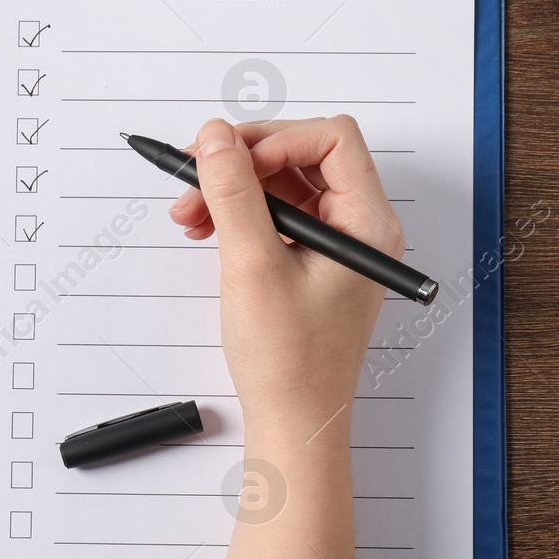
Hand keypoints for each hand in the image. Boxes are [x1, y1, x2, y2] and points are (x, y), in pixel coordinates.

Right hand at [168, 117, 402, 440]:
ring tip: (190, 212)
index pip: (331, 139)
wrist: (292, 422)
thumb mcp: (253, 265)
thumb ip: (233, 193)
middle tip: (196, 176)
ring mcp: (335, 245)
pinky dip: (239, 214)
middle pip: (303, 156)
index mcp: (367, 223)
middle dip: (244, 162)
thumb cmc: (289, 361)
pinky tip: (206, 229)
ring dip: (234, 188)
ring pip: (283, 185)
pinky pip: (276, 215)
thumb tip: (215, 137)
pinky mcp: (311, 262)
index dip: (276, 140)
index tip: (230, 160)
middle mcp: (358, 227)